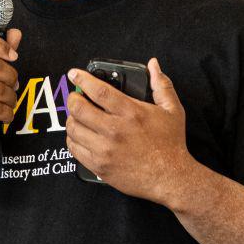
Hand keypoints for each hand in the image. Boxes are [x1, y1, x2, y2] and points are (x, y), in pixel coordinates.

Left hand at [65, 58, 198, 205]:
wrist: (171, 178)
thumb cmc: (171, 145)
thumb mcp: (172, 110)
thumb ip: (161, 85)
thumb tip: (153, 65)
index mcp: (131, 113)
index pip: (98, 91)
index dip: (82, 79)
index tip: (74, 73)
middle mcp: (115, 130)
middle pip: (79, 109)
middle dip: (73, 99)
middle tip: (75, 97)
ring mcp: (105, 149)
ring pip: (73, 129)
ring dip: (71, 120)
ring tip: (77, 117)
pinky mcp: (99, 166)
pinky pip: (75, 149)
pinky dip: (73, 140)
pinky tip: (79, 136)